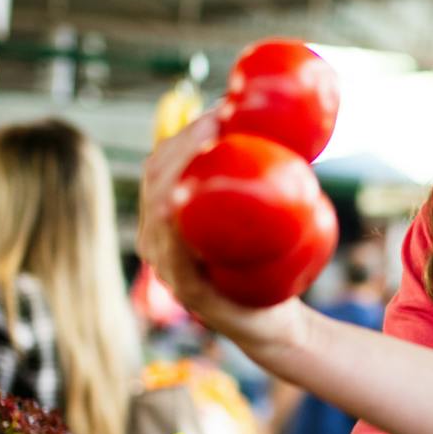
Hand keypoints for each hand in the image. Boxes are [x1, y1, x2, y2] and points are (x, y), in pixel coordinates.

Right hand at [136, 111, 306, 351]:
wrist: (276, 322)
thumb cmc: (266, 263)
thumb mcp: (251, 215)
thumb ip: (248, 179)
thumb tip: (273, 123)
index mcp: (166, 218)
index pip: (161, 165)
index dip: (184, 133)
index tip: (221, 110)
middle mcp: (158, 242)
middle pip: (156, 181)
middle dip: (184, 144)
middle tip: (223, 120)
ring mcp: (170, 269)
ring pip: (161, 213)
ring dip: (178, 174)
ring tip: (209, 145)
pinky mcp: (192, 294)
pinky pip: (175, 259)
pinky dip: (176, 230)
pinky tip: (179, 207)